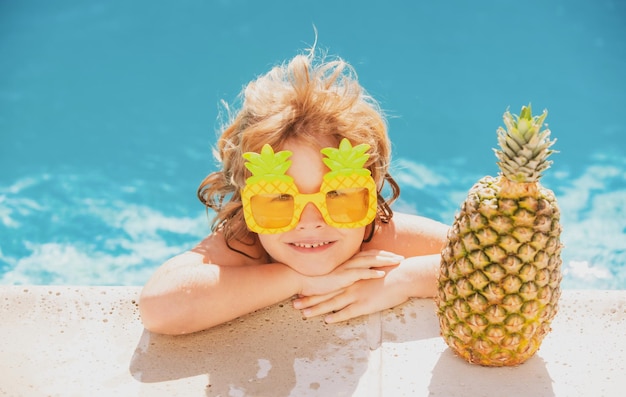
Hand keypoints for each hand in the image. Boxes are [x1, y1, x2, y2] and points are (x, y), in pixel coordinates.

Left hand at [294, 254, 438, 323]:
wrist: (403, 275)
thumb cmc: (390, 272)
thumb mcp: (371, 270)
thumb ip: (361, 274)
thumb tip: (356, 277)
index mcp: (351, 277)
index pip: (329, 284)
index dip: (315, 289)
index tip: (302, 292)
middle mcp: (350, 284)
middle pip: (326, 293)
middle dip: (309, 299)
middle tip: (294, 305)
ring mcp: (356, 293)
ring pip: (332, 303)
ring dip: (317, 309)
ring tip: (304, 315)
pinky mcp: (365, 303)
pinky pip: (348, 312)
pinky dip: (337, 316)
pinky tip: (327, 321)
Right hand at [296, 250, 403, 296]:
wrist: (302, 280)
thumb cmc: (316, 280)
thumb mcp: (334, 276)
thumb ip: (344, 275)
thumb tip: (354, 277)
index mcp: (347, 262)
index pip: (367, 254)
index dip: (381, 254)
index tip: (393, 255)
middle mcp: (348, 262)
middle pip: (372, 255)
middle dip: (388, 256)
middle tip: (401, 257)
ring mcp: (346, 269)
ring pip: (369, 262)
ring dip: (384, 261)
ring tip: (396, 262)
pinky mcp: (343, 277)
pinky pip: (360, 274)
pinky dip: (371, 272)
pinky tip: (382, 273)